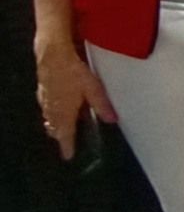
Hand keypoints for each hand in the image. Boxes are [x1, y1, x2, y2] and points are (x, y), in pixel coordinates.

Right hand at [35, 45, 114, 159]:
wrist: (53, 56)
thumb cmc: (72, 72)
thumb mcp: (93, 89)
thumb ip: (102, 105)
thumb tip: (112, 120)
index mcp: (64, 113)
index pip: (65, 135)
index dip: (67, 146)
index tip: (68, 155)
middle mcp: (52, 109)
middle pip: (55, 128)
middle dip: (60, 136)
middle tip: (66, 141)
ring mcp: (45, 100)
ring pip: (49, 118)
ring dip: (55, 125)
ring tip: (61, 128)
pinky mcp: (43, 90)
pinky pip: (46, 107)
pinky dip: (51, 112)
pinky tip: (56, 107)